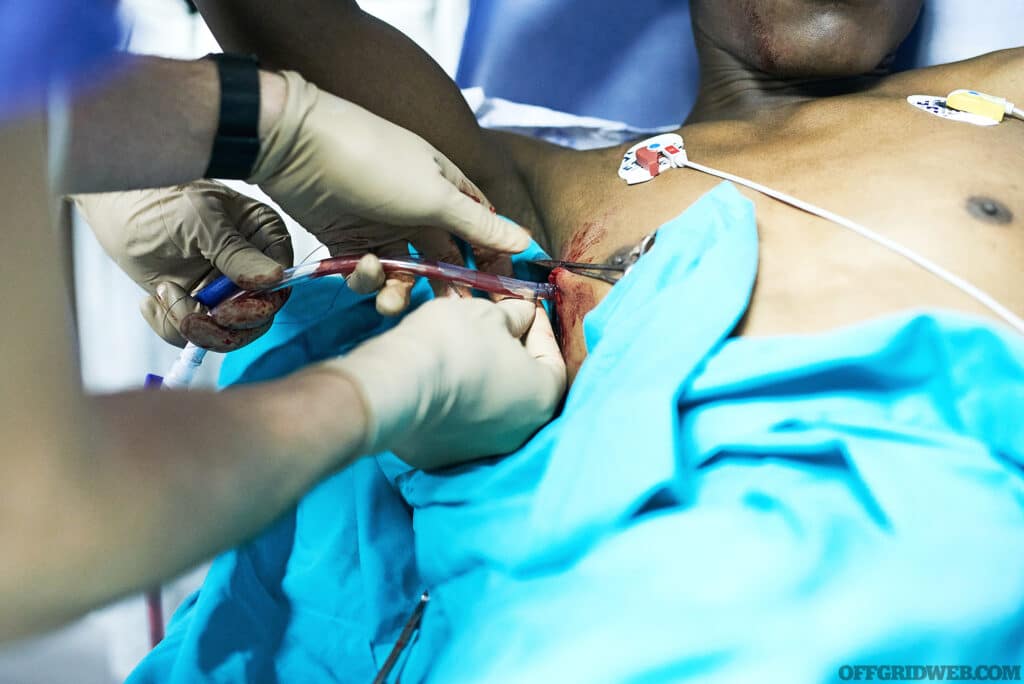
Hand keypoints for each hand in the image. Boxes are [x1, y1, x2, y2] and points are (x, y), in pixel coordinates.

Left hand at [73, 180, 292, 351]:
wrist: (114, 205)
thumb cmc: (159, 196)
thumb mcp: (200, 219)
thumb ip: (236, 251)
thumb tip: (274, 279)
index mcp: (263, 237)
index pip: (280, 283)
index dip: (260, 305)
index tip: (226, 312)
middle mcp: (251, 267)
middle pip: (260, 316)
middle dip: (224, 327)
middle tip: (191, 321)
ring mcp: (224, 290)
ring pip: (229, 333)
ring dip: (194, 327)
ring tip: (165, 298)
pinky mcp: (197, 305)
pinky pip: (196, 335)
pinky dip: (171, 326)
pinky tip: (154, 299)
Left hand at [248, 71, 531, 315]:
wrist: (299, 149)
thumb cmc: (377, 165)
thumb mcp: (435, 197)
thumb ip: (478, 226)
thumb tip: (525, 241)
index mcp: (446, 190)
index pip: (482, 230)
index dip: (493, 261)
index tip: (502, 295)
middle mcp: (418, 210)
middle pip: (445, 260)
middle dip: (448, 289)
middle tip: (452, 316)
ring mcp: (383, 228)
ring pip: (405, 274)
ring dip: (401, 293)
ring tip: (390, 302)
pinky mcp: (349, 242)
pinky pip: (369, 274)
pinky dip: (367, 278)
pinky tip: (362, 267)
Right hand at [316, 297, 565, 469]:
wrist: (397, 385)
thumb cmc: (455, 343)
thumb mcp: (489, 315)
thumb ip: (514, 315)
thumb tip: (522, 316)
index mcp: (543, 398)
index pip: (551, 357)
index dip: (538, 327)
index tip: (525, 307)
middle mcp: (520, 433)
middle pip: (520, 383)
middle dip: (509, 350)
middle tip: (494, 323)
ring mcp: (481, 450)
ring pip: (488, 404)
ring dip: (481, 373)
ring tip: (462, 343)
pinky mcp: (443, 457)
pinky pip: (457, 421)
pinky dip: (455, 397)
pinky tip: (440, 373)